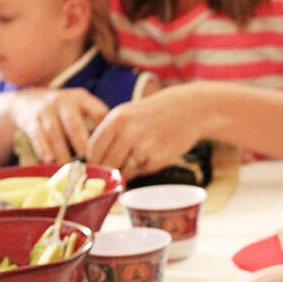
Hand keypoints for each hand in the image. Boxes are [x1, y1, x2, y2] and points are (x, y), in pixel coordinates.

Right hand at [9, 88, 108, 163]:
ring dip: (62, 152)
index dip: (104, 132)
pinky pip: (37, 135)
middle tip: (89, 163)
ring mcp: (45, 109)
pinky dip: (43, 148)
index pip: (97, 113)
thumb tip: (114, 151)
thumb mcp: (80, 108)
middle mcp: (64, 101)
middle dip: (82, 144)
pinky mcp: (30, 119)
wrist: (26, 100)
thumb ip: (94, 123)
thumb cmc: (62, 111)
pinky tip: (49, 160)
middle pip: (74, 124)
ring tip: (69, 169)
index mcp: (82, 99)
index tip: (109, 151)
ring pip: (54, 132)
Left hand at [86, 83, 206, 178]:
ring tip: (142, 152)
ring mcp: (143, 146)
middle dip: (110, 170)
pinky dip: (145, 167)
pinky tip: (155, 152)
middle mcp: (128, 132)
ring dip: (129, 168)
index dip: (93, 162)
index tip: (96, 168)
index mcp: (117, 119)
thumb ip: (111, 135)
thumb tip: (95, 163)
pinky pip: (142, 171)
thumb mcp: (128, 114)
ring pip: (124, 170)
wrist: (189, 110)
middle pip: (107, 164)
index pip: (94, 150)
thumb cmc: (154, 113)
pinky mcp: (157, 158)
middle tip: (117, 167)